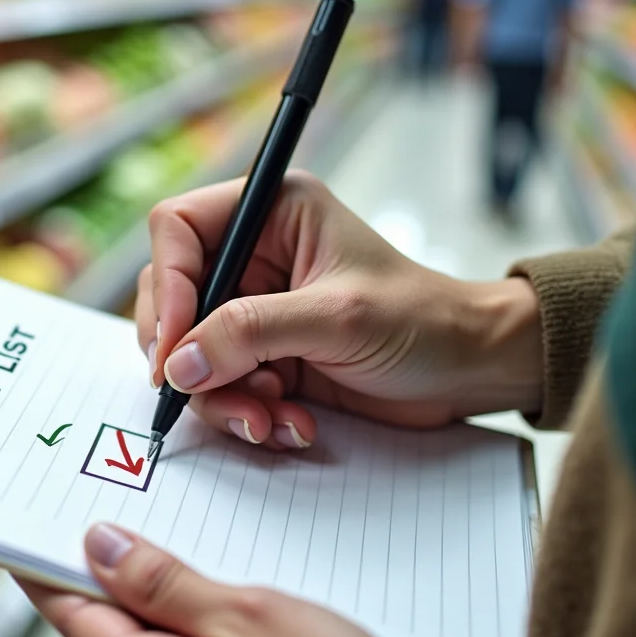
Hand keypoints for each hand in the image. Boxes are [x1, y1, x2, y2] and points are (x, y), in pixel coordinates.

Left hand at [20, 524, 380, 636]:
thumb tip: (102, 549)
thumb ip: (163, 582)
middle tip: (119, 539)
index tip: (25, 546)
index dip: (47, 578)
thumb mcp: (244, 613)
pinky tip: (230, 628)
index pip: (76, 620)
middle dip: (118, 590)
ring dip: (166, 619)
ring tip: (199, 580)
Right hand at [137, 171, 542, 447]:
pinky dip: (245, 413)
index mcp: (271, 213)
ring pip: (190, 353)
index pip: (177, 229)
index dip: (166, 286)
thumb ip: (251, 332)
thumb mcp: (336, 318)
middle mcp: (254, 256)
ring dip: (221, 397)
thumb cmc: (422, 321)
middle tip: (207, 393)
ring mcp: (256, 311)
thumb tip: (179, 363)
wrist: (469, 371)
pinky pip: (221, 387)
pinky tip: (290, 423)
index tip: (173, 347)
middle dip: (189, 355)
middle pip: (172, 297)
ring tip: (267, 420)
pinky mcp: (264, 357)